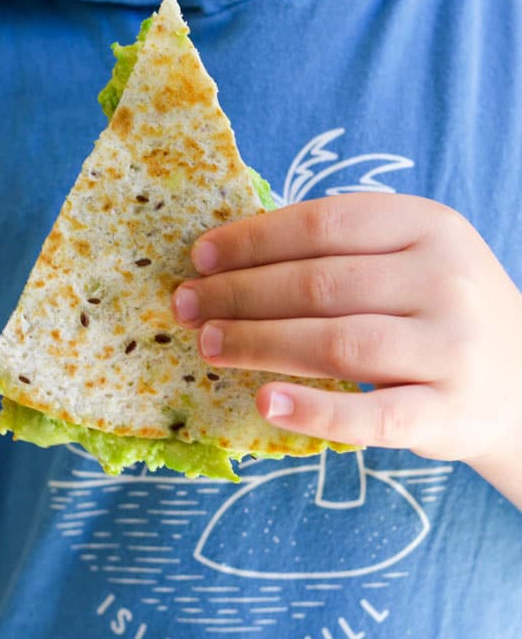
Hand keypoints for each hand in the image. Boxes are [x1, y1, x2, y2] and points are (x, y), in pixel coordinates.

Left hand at [172, 194, 521, 472]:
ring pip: (336, 342)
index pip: (323, 223)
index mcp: (429, 225)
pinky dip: (315, 412)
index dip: (252, 240)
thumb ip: (343, 249)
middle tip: (186, 307)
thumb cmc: (440, 310)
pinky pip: (374, 416)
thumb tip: (231, 255)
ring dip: (259, 344)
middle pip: (319, 283)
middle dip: (239, 295)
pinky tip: (266, 402)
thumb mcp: (413, 257)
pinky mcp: (449, 411)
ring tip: (209, 346)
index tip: (199, 257)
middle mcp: (444, 279)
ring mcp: (452, 347)